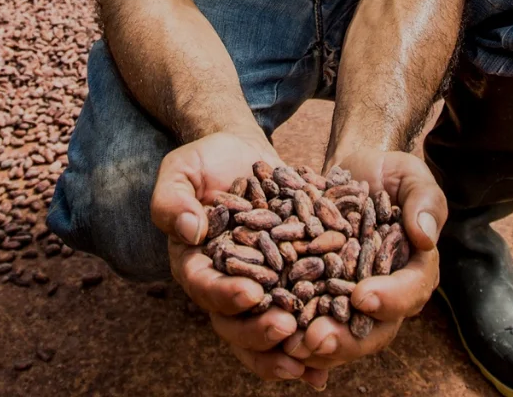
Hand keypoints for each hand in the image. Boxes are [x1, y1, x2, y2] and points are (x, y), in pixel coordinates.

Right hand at [152, 132, 331, 387]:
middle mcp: (225, 286)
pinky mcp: (290, 281)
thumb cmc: (207, 162)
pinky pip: (303, 312)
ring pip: (269, 330)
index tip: (250, 293)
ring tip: (314, 356)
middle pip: (237, 323)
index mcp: (195, 266)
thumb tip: (189, 230)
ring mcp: (260, 288)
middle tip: (287, 326)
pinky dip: (318, 330)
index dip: (226, 295)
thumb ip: (172, 199)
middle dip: (261, 331)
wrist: (244, 156)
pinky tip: (340, 341)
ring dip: (290, 349)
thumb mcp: (181, 169)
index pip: (205, 288)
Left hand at [282, 149, 446, 372]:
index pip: (410, 292)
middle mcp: (385, 295)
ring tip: (291, 344)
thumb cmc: (386, 174)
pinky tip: (272, 338)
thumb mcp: (409, 176)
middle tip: (317, 338)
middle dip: (345, 339)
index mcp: (413, 270)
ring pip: (339, 336)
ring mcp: (350, 302)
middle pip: (373, 330)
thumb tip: (425, 236)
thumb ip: (424, 201)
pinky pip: (308, 324)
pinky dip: (291, 334)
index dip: (389, 299)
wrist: (349, 173)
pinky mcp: (319, 298)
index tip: (362, 296)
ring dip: (315, 347)